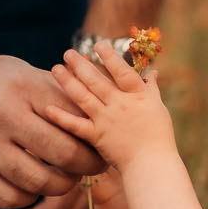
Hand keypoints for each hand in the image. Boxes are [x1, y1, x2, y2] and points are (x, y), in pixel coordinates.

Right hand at [0, 46, 104, 208]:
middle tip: (87, 169)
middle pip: (64, 155)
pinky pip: (6, 197)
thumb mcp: (16, 72)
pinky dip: (24, 197)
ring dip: (56, 186)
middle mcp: (2, 112)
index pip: (77, 120)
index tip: (102, 147)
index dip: (97, 139)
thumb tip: (100, 118)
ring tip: (59, 179)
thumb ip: (55, 94)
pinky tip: (26, 188)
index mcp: (23, 85)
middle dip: (83, 167)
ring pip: (38, 182)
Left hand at [46, 41, 175, 168]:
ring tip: (56, 69)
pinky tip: (47, 107)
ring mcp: (107, 120)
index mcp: (137, 96)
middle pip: (97, 81)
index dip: (110, 56)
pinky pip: (76, 126)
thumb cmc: (159, 136)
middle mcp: (120, 105)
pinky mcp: (97, 137)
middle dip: (81, 65)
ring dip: (68, 82)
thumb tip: (152, 72)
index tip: (98, 44)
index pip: (122, 71)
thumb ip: (151, 88)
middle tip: (67, 53)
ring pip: (84, 97)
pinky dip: (61, 117)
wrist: (152, 165)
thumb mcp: (158, 107)